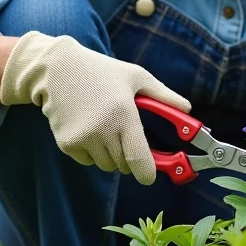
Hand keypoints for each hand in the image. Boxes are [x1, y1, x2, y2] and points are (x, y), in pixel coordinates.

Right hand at [0, 31, 189, 184]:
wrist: (56, 69)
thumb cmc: (101, 71)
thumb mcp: (136, 77)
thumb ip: (164, 96)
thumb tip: (188, 110)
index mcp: (123, 114)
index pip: (138, 160)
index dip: (147, 174)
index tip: (150, 176)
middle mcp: (102, 130)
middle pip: (124, 165)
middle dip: (130, 157)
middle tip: (125, 135)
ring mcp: (82, 139)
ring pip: (106, 165)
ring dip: (111, 154)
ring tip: (105, 126)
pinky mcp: (66, 144)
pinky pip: (87, 161)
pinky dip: (92, 152)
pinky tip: (88, 128)